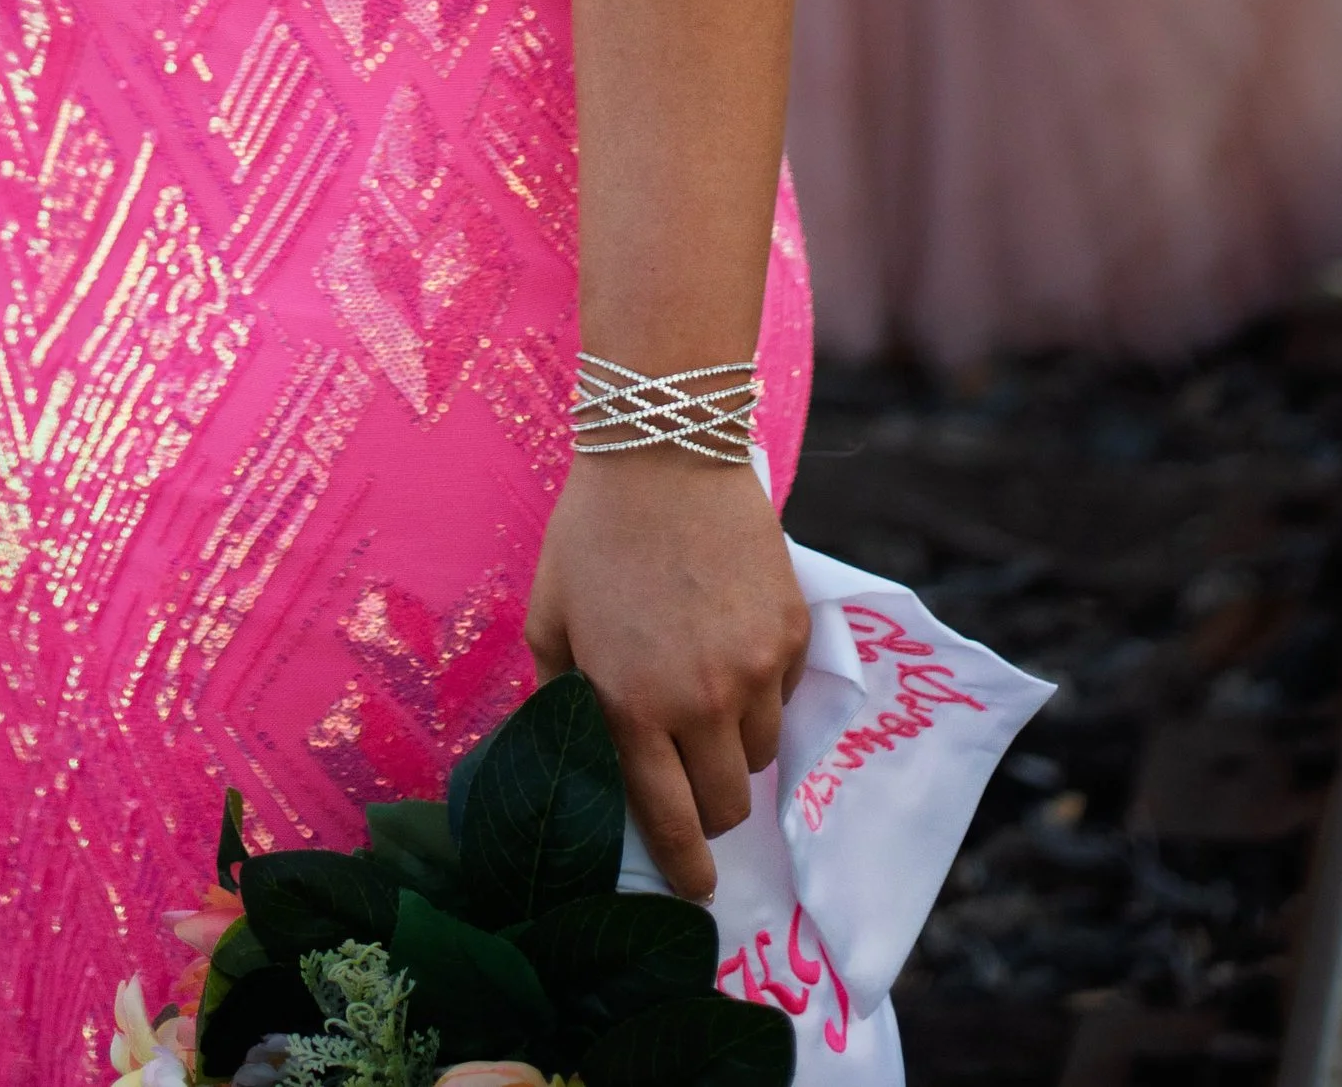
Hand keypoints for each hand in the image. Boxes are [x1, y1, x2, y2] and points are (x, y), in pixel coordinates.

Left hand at [525, 451, 809, 899]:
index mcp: (631, 703)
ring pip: (761, 754)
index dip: (685, 868)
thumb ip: (556, 696)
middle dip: (711, 809)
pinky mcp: (793, 631)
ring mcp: (756, 666)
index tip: (694, 890)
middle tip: (692, 784)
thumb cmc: (592, 534)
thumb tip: (567, 755)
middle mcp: (701, 699)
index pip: (670, 821)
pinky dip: (763, 691)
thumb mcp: (548, 618)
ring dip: (736, 747)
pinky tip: (731, 645)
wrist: (665, 450)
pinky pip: (786, 696)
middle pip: (728, 803)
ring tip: (706, 698)